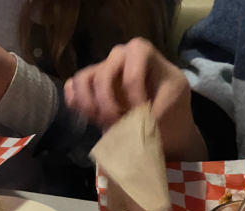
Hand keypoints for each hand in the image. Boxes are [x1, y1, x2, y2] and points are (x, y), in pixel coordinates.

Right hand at [65, 38, 206, 161]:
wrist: (164, 117)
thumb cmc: (170, 104)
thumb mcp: (172, 101)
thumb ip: (155, 107)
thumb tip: (133, 120)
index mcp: (142, 52)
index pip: (132, 74)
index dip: (134, 99)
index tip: (142, 116)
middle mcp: (118, 55)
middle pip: (103, 75)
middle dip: (108, 105)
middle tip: (117, 124)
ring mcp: (102, 68)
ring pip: (83, 79)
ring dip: (88, 104)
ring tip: (99, 121)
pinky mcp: (89, 84)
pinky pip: (73, 87)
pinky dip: (74, 101)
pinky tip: (84, 115)